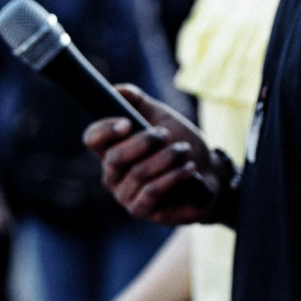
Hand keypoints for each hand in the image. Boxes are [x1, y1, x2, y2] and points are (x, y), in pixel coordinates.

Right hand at [84, 86, 225, 225]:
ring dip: (166, 158)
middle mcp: (112, 174)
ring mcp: (125, 195)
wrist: (209, 173)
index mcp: (110, 149)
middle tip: (166, 134)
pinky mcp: (142, 210)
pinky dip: (173, 176)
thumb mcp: (161, 117)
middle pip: (114, 157)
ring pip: (138, 173)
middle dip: (145, 142)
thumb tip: (117, 90)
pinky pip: (152, 191)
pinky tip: (188, 168)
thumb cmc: (181, 144)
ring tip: (184, 150)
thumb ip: (138, 101)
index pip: (92, 138)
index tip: (127, 123)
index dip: (105, 129)